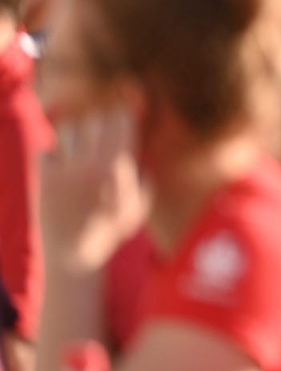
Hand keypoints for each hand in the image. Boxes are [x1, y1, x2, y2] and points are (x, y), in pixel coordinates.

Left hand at [39, 106, 145, 271]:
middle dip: (99, 126)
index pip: (122, 122)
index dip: (124, 116)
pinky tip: (61, 166)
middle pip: (94, 120)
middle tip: (101, 135)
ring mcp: (66, 170)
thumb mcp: (138, 207)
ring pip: (68, 130)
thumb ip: (144, 180)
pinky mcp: (45, 178)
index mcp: (118, 168)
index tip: (124, 116)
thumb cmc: (110, 232)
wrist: (72, 255)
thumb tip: (145, 158)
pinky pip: (46, 151)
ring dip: (75, 136)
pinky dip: (53, 155)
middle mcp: (92, 164)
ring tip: (79, 149)